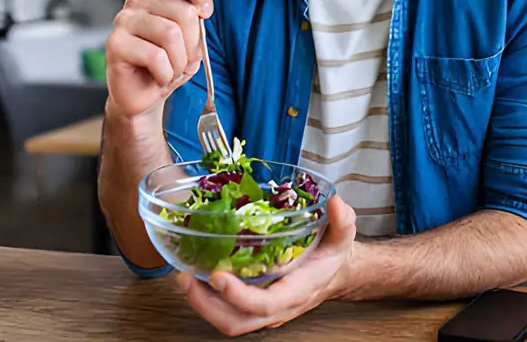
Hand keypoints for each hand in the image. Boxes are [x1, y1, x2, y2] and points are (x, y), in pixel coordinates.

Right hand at [104, 0, 213, 120]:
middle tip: (181, 58)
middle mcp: (139, 2)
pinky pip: (156, 56)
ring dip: (179, 61)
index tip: (206, 13)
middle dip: (193, 43)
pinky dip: (165, 73)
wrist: (146, 95)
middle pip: (184, 12)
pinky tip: (157, 76)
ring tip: (170, 68)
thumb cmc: (169, 62)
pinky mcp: (115, 44)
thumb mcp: (193, 32)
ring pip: (171, 34)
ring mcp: (124, 21)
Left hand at [177, 195, 357, 336]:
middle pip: (237, 321)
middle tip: (185, 278)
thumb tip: (334, 204)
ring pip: (228, 321)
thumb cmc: (332, 256)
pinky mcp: (254, 305)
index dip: (239, 295)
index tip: (218, 276)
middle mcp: (278, 307)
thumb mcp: (343, 235)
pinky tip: (194, 277)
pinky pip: (227, 312)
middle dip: (207, 305)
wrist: (334, 274)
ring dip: (201, 304)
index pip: (266, 304)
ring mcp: (264, 310)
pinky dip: (207, 300)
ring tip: (182, 278)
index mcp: (297, 290)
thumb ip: (342, 221)